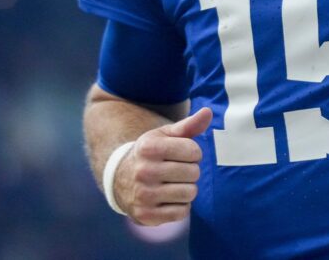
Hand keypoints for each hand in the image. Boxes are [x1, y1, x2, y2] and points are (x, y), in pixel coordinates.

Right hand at [114, 107, 212, 224]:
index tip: (182, 155)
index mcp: (149, 148)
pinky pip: (182, 212)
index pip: (193, 150)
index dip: (193, 153)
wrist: (120, 180)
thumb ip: (188, 125)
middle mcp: (144, 171)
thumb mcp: (164, 136)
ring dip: (187, 190)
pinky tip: (168, 199)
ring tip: (173, 184)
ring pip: (190, 193)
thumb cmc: (151, 154)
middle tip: (177, 171)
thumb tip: (208, 112)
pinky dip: (180, 207)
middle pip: (193, 172)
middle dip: (190, 171)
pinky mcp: (146, 215)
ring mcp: (144, 195)